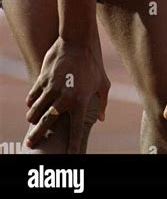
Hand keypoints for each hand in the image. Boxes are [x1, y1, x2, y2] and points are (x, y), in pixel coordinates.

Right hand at [25, 35, 110, 152]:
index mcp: (81, 101)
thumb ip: (102, 103)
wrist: (78, 40)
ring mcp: (52, 88)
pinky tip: (32, 104)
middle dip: (37, 136)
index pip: (75, 131)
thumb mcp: (102, 82)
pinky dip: (31, 101)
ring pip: (36, 110)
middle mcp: (65, 97)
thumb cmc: (93, 62)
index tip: (69, 159)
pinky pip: (32, 95)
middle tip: (30, 144)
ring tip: (32, 122)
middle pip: (46, 123)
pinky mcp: (43, 78)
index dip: (72, 147)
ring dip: (32, 118)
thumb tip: (101, 118)